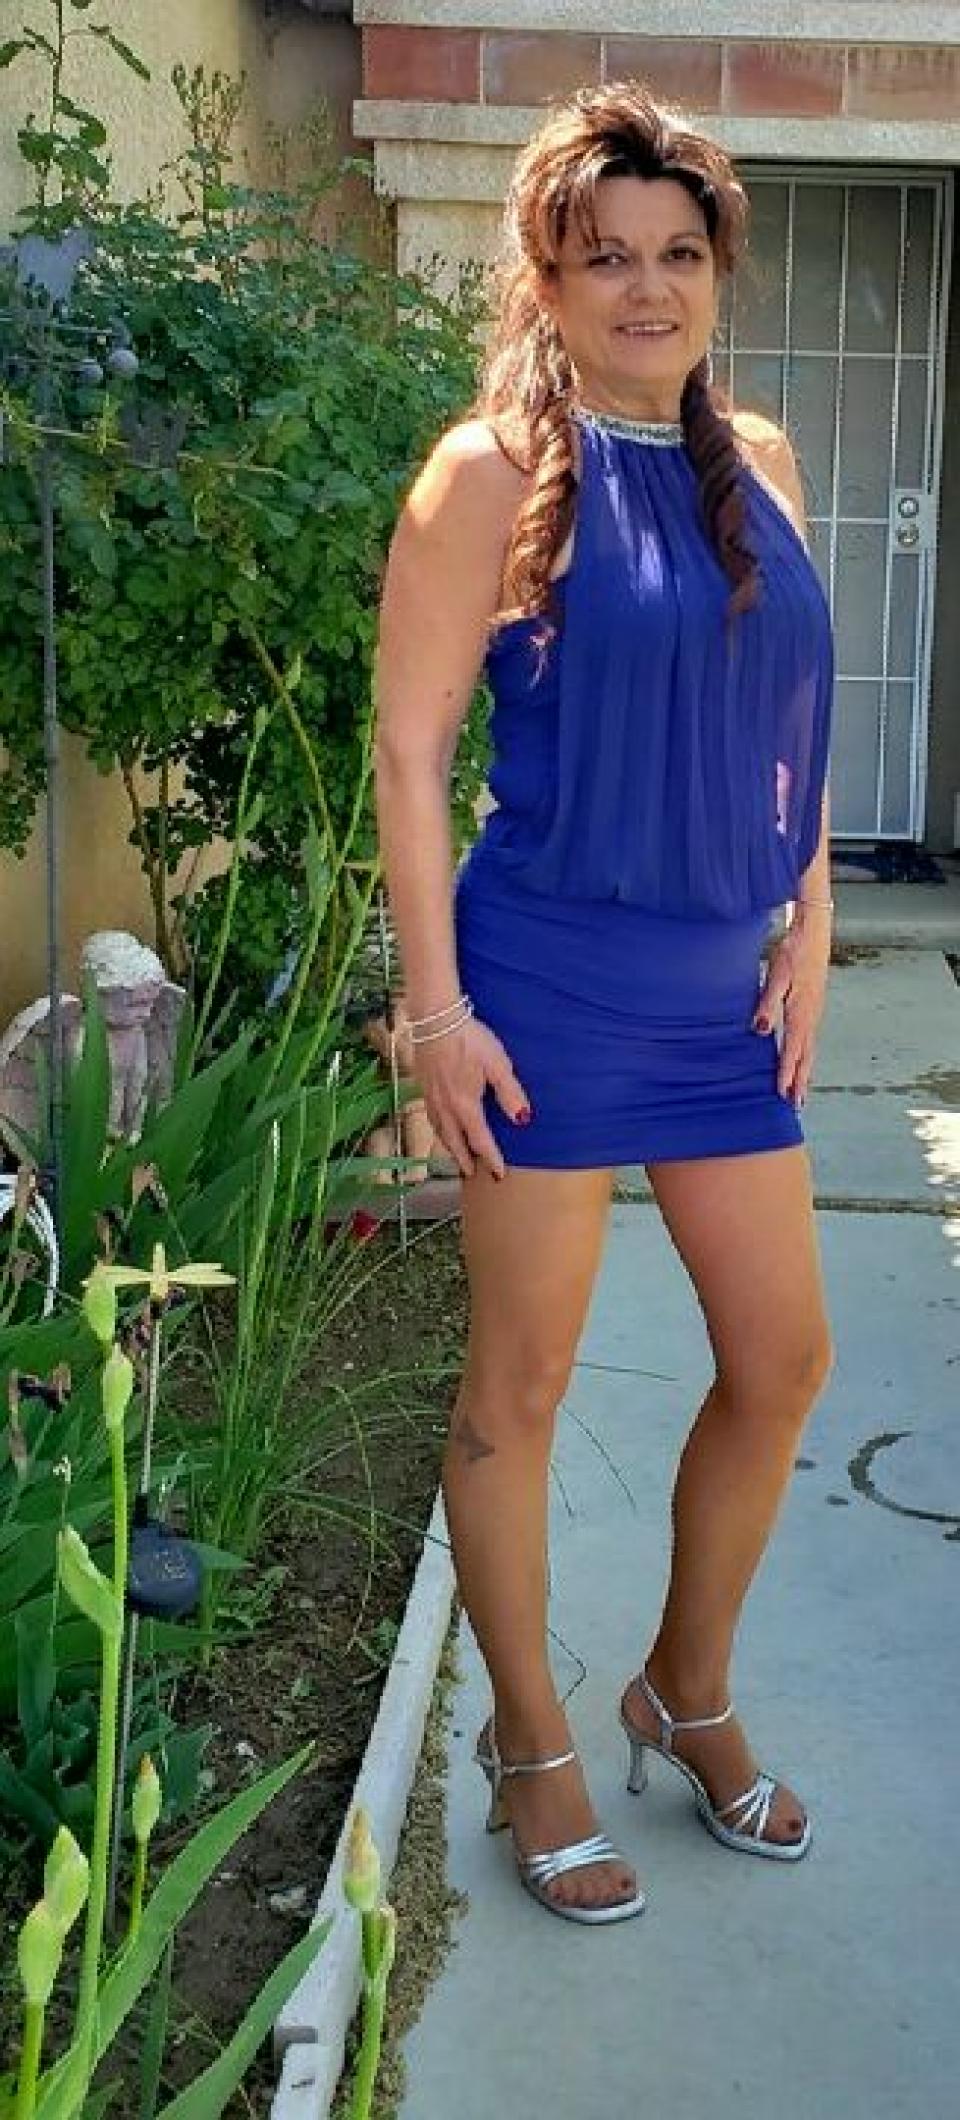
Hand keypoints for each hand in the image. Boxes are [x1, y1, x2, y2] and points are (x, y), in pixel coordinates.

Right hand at [411, 1014, 530, 1180]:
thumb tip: (522, 1120)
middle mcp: (446, 1107)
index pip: (480, 1140)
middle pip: (455, 1141)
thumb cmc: (470, 1040)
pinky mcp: (422, 1085)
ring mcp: (431, 1097)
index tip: (497, 1174)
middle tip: (471, 1174)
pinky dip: (438, 1129)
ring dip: (449, 1146)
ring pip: (440, 1131)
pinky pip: (431, 1116)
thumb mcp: (498, 1064)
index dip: (490, 1159)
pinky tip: (440, 1124)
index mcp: (466, 1106)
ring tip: (455, 1155)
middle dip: (464, 1159)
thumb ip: (510, 1093)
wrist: (435, 1019)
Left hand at [752, 924, 829, 1107]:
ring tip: (801, 1093)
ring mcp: (815, 1014)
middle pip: (805, 1056)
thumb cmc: (793, 953)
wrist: (814, 935)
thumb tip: (761, 1031)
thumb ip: (767, 1004)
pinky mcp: (813, 1008)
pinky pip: (810, 1040)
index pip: (792, 1050)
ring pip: (810, 1050)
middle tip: (796, 1105)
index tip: (781, 1093)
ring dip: (805, 1072)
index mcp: (801, 1013)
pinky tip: (802, 1062)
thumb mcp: (776, 976)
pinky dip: (806, 1057)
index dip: (786, 1072)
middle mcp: (811, 1017)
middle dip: (800, 1081)